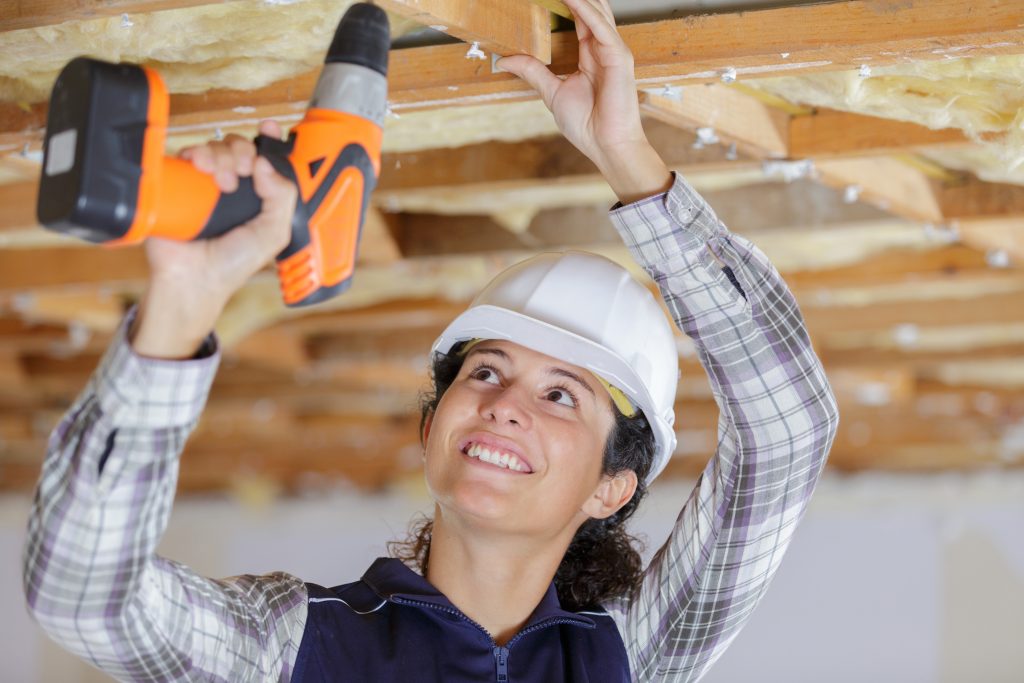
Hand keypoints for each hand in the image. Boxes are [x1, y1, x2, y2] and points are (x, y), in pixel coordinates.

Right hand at [129, 120, 296, 358]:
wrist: (193, 278)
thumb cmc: (233, 263)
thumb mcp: (273, 233)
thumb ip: (282, 198)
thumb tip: (265, 164)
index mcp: (258, 195)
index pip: (265, 158)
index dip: (268, 138)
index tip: (268, 128)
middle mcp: (233, 186)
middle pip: (239, 146)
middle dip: (243, 150)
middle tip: (243, 170)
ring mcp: (206, 183)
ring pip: (215, 146)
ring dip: (222, 155)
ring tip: (223, 182)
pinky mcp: (181, 184)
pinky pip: (187, 154)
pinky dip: (197, 154)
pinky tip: (203, 169)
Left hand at [497, 0, 671, 202]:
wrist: (607, 146)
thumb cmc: (588, 124)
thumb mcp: (552, 91)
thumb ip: (532, 71)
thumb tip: (505, 59)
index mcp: (590, 54)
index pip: (578, 18)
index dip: (564, 2)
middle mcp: (603, 48)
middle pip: (590, 8)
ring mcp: (613, 50)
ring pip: (596, 10)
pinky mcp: (619, 56)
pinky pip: (599, 26)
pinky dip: (584, 9)